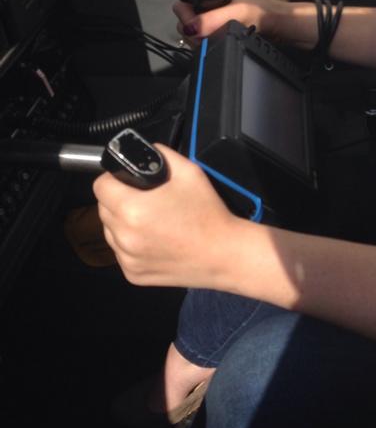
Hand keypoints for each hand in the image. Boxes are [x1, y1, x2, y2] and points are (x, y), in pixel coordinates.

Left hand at [93, 145, 239, 287]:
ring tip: (152, 221)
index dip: (113, 178)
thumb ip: (159, 154)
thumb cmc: (208, 213)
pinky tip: (156, 240)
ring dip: (124, 223)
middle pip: (103, 209)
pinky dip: (133, 245)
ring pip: (111, 232)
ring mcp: (127, 259)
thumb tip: (140, 153)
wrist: (224, 253)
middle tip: (145, 200)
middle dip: (119, 200)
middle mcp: (124, 236)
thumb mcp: (188, 171)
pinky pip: (122, 252)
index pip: (100, 186)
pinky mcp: (133, 274)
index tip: (127, 181)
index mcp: (132, 209)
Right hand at [173, 0, 284, 43]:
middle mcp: (211, 0)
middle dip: (191, 29)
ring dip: (198, 38)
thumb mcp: (238, 13)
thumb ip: (213, 20)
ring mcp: (214, 15)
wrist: (283, 28)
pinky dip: (205, 43)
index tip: (192, 25)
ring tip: (211, 40)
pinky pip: (203, 37)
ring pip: (193, 29)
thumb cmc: (267, 12)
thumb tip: (191, 28)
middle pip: (186, 16)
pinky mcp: (219, 29)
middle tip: (203, 35)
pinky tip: (215, 44)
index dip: (184, 13)